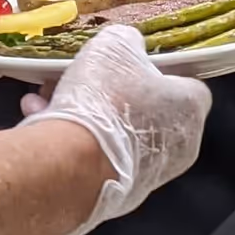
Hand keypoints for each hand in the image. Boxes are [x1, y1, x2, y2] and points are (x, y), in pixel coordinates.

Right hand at [17, 24, 211, 234]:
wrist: (71, 164)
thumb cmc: (105, 101)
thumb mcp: (114, 46)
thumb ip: (127, 41)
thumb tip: (128, 43)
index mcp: (190, 108)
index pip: (189, 84)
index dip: (159, 69)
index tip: (133, 62)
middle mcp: (179, 147)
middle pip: (146, 109)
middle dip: (111, 92)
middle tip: (84, 76)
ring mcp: (148, 175)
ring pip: (116, 133)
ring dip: (86, 113)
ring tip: (51, 97)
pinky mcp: (117, 194)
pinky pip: (97, 157)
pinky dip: (74, 140)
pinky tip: (44, 121)